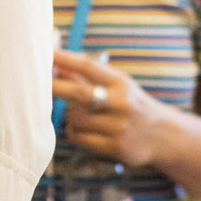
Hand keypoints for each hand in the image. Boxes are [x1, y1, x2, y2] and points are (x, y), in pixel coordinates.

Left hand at [51, 52, 170, 168]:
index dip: (65, 59)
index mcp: (121, 83)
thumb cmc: (130, 105)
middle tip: (37, 85)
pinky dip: (74, 132)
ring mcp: (119, 127)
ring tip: (80, 114)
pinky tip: (84, 129)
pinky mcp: (115, 147)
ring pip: (75, 118)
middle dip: (55, 87)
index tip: (46, 53)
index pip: (89, 67)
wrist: (163, 135)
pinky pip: (79, 137)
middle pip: (79, 93)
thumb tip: (55, 65)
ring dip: (69, 115)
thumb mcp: (116, 86)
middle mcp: (122, 103)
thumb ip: (87, 77)